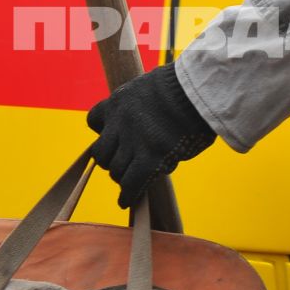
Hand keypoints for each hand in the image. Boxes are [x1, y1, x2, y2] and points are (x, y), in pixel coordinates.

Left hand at [85, 64, 216, 207]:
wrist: (195, 90)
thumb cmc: (183, 89)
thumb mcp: (150, 88)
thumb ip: (140, 106)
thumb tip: (146, 121)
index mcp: (118, 102)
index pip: (94, 121)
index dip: (103, 133)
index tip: (114, 138)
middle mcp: (119, 123)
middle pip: (101, 152)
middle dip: (111, 160)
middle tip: (125, 164)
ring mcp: (133, 142)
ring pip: (115, 170)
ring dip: (122, 177)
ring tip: (132, 180)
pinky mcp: (150, 157)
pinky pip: (131, 183)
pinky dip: (128, 195)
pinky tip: (127, 201)